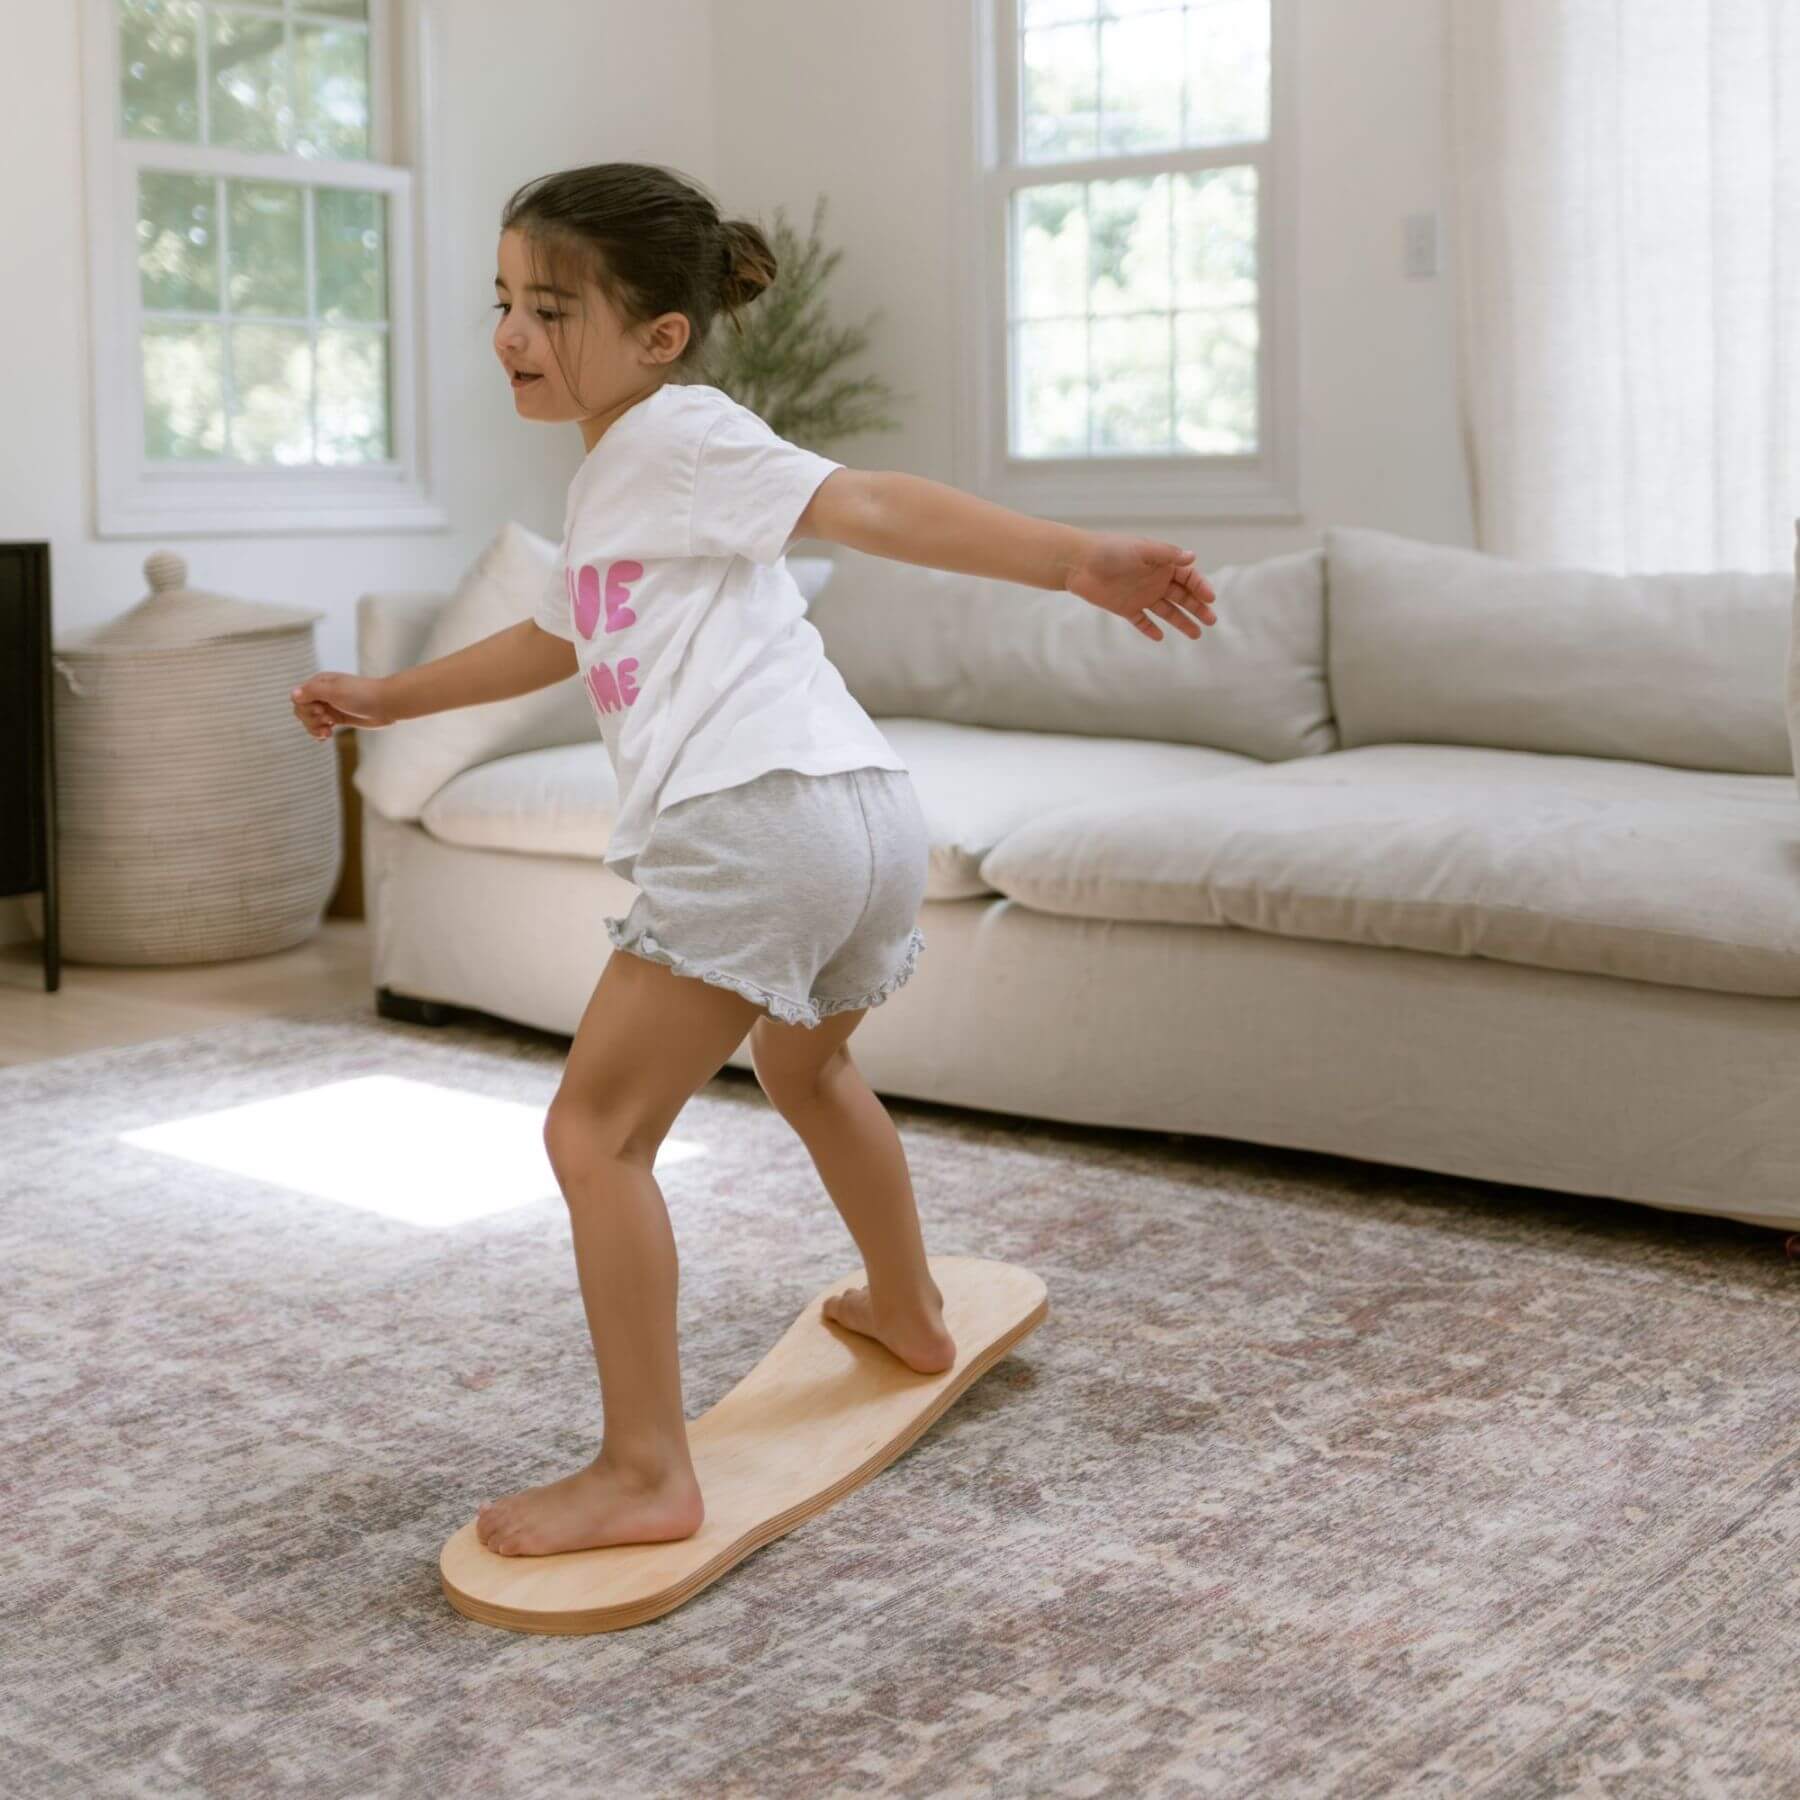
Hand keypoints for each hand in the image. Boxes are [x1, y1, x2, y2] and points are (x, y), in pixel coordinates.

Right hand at [291, 672, 394, 739]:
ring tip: (327, 732)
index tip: (322, 710)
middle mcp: (323, 694)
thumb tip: (292, 694)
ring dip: (315, 728)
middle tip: (327, 719)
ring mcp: (330, 706)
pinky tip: (325, 737)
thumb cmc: (361, 694)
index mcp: (319, 683)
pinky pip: (321, 727)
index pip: (298, 699)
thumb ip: (313, 692)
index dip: (305, 708)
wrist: (386, 704)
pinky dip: (320, 733)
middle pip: (302, 711)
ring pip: (311, 720)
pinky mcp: (339, 718)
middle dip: (310, 719)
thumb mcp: (335, 691)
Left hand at [1064, 533, 1217, 641]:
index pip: (1188, 576)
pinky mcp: (1126, 608)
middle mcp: (1154, 579)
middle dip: (1198, 607)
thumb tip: (1193, 556)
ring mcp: (1141, 595)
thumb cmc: (1111, 550)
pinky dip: (1150, 629)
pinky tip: (1161, 637)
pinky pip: (1142, 621)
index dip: (1200, 587)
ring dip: (1182, 621)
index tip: (1210, 599)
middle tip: (1211, 621)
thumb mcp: (1142, 550)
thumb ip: (1167, 555)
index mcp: (1161, 563)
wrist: (1079, 563)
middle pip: (1182, 596)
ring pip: (1167, 611)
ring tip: (1196, 634)